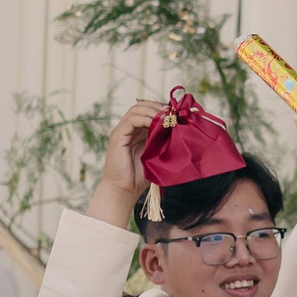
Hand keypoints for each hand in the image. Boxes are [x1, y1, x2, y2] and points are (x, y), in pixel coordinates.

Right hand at [88, 99, 167, 227]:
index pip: (147, 111)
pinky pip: (131, 120)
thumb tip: (179, 128)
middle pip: (141, 106)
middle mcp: (128, 129)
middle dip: (158, 106)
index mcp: (137, 131)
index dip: (161, 109)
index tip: (176, 112)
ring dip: (153, 110)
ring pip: (136, 110)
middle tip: (172, 112)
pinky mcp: (117, 136)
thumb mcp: (157, 154)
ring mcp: (121, 131)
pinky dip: (145, 118)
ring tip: (166, 116)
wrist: (125, 190)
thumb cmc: (141, 176)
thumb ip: (163, 140)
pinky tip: (157, 123)